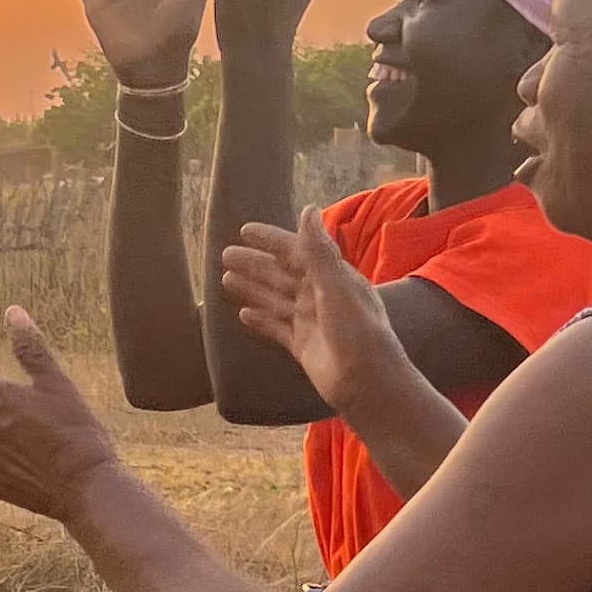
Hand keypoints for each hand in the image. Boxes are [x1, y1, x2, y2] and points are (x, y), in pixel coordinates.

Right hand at [221, 211, 397, 416]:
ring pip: (274, 299)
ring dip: (252, 288)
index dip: (271, 240)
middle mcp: (320, 296)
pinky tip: (243, 314)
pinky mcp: (303, 346)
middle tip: (224, 254)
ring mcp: (310, 321)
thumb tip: (307, 209)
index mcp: (331, 277)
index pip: (296, 251)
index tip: (245, 230)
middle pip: (280, 274)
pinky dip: (260, 320)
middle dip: (253, 264)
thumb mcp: (337, 286)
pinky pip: (276, 328)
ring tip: (225, 279)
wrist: (366, 382)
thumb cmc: (358, 331)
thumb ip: (319, 251)